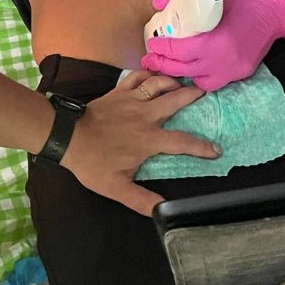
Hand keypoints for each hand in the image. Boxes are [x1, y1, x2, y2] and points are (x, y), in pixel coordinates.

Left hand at [62, 70, 219, 216]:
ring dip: (174, 82)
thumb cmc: (93, 163)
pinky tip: (155, 76)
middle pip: (176, 100)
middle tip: (206, 91)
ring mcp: (132, 99)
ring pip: (159, 83)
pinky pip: (138, 76)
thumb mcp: (116, 188)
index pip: (182, 142)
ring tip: (184, 83)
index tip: (216, 149)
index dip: (201, 146)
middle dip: (193, 95)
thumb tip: (163, 211)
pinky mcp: (119, 91)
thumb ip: (140, 200)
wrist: (68, 137)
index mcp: (148, 139)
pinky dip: (149, 74)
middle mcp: (145, 115)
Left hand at [141, 0, 284, 91]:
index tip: (152, 44)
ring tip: (169, 65)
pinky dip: (201, 77)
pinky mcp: (241, 74)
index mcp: (213, 41)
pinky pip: (214, 82)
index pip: (178, 52)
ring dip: (181, 74)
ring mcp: (232, 70)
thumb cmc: (242, 1)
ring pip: (197, 81)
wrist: (274, 11)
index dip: (162, 49)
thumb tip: (157, 4)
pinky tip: (193, 69)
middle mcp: (222, 60)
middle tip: (150, 59)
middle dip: (163, 65)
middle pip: (183, 70)